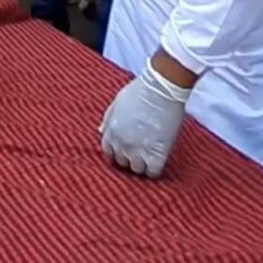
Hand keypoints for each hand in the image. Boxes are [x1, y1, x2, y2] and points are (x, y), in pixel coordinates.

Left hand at [99, 58, 190, 178]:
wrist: (161, 89)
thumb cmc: (140, 91)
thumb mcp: (117, 102)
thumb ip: (108, 119)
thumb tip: (101, 131)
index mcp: (111, 132)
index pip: (108, 153)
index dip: (117, 152)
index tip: (126, 150)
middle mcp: (121, 144)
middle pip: (122, 163)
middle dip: (129, 158)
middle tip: (141, 151)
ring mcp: (138, 151)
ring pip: (137, 170)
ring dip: (142, 164)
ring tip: (151, 155)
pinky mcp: (157, 154)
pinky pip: (153, 172)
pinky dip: (155, 170)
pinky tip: (159, 160)